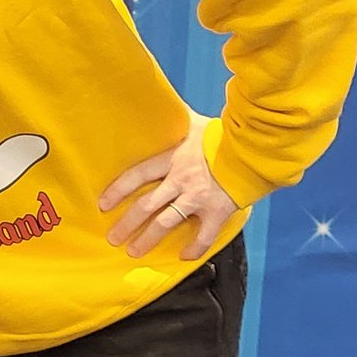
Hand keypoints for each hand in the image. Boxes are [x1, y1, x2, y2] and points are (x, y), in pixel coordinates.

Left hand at [99, 111, 238, 259]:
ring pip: (165, 223)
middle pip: (146, 205)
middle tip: (113, 238)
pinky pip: (202, 236)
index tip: (103, 205)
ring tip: (134, 252)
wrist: (253, 147)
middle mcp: (180, 180)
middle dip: (126, 224)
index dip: (118, 190)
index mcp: (172, 159)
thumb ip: (176, 120)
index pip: (137, 175)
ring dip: (147, 239)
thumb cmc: (223, 134)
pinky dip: (193, 248)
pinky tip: (183, 257)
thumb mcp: (194, 123)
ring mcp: (197, 198)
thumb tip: (159, 99)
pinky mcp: (217, 211)